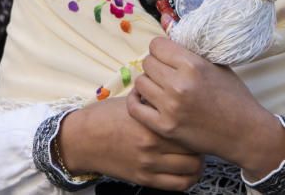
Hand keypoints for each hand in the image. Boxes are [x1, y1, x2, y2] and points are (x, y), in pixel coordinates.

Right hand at [58, 97, 203, 190]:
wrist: (83, 139)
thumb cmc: (107, 116)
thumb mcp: (133, 103)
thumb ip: (157, 105)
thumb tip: (180, 99)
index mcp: (151, 121)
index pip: (188, 124)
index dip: (198, 122)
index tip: (199, 120)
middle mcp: (153, 144)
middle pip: (195, 147)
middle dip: (202, 143)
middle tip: (201, 138)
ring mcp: (149, 164)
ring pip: (192, 169)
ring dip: (198, 162)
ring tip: (196, 155)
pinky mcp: (144, 179)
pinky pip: (178, 185)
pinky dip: (189, 179)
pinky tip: (188, 171)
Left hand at [127, 37, 284, 181]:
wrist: (244, 131)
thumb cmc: (233, 96)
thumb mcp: (216, 65)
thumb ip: (190, 50)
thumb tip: (166, 23)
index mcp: (192, 65)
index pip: (157, 45)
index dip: (162, 49)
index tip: (167, 56)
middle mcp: (178, 84)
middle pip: (147, 62)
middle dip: (155, 65)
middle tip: (165, 74)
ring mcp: (170, 107)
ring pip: (140, 82)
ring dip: (148, 83)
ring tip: (159, 88)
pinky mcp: (164, 127)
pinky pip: (135, 107)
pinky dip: (137, 101)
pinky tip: (146, 101)